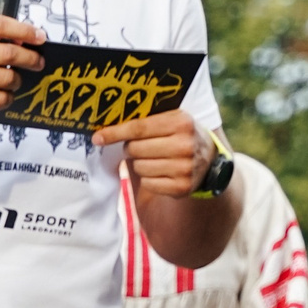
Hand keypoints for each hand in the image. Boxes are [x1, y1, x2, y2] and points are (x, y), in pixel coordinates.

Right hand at [0, 16, 43, 125]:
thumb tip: (26, 39)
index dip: (24, 30)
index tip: (39, 37)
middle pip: (9, 53)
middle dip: (30, 58)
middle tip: (37, 62)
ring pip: (8, 77)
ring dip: (17, 80)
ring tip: (11, 80)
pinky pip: (0, 98)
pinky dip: (7, 97)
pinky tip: (1, 94)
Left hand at [95, 109, 212, 198]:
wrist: (211, 162)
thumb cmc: (182, 137)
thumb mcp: (173, 121)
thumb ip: (147, 122)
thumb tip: (106, 131)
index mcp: (182, 122)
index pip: (138, 128)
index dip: (115, 133)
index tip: (97, 138)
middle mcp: (185, 144)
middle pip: (135, 149)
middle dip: (131, 148)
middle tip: (140, 147)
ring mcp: (184, 167)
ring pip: (139, 167)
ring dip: (140, 164)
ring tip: (154, 159)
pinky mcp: (181, 187)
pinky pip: (148, 183)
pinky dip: (149, 179)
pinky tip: (161, 172)